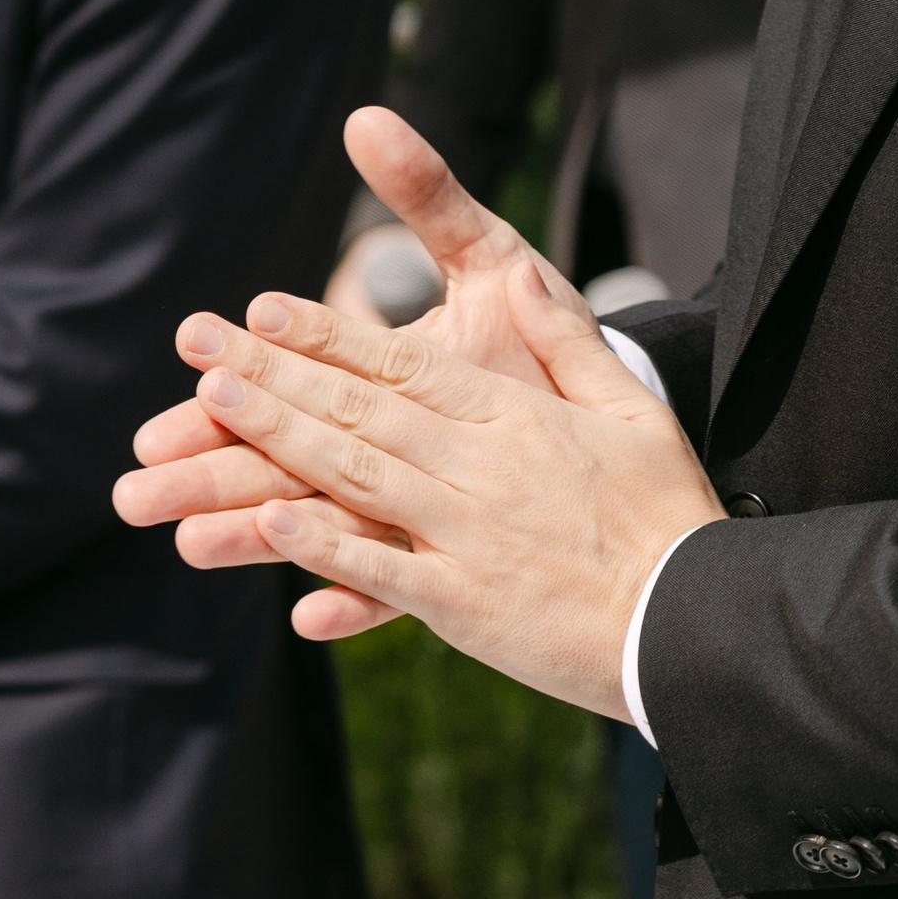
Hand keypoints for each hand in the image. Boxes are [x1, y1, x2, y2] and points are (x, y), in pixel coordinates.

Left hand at [115, 257, 722, 715]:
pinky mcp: (466, 604)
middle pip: (360, 410)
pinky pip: (384, 572)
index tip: (264, 309)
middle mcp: (481, 467)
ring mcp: (468, 536)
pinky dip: (326, 550)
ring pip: (357, 477)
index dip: (328, 336)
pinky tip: (271, 525)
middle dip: (273, 372)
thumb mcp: (631, 410)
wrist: (699, 617)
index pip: (403, 366)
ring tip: (209, 407)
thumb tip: (525, 281)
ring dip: (278, 439)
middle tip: (198, 340)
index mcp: (516, 416)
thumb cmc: (670, 512)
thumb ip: (569, 343)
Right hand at [125, 111, 582, 574]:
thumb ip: (425, 195)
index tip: (187, 368)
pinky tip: (311, 617)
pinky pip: (397, 590)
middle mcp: (378, 448)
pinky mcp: (448, 558)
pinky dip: (354, 601)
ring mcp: (407, 505)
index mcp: (378, 379)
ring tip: (189, 544)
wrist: (609, 407)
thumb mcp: (486, 255)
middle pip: (280, 460)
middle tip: (133, 486)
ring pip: (315, 526)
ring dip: (250, 537)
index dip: (239, 378)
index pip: (293, 380)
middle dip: (206, 471)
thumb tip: (365, 118)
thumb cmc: (538, 327)